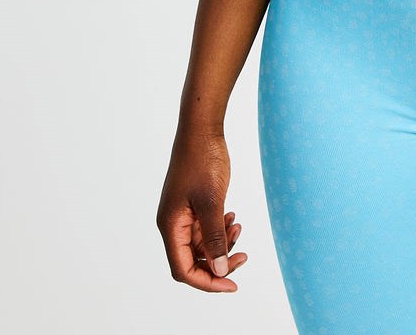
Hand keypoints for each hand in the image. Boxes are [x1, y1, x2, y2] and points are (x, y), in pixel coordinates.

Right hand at [156, 124, 247, 292]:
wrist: (201, 129)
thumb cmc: (203, 161)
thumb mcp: (212, 201)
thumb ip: (215, 237)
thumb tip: (219, 270)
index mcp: (171, 226)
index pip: (184, 269)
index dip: (207, 281)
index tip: (232, 285)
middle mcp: (173, 224)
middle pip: (194, 260)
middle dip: (219, 261)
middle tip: (245, 256)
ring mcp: (183, 214)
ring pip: (203, 244)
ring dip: (222, 242)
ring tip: (238, 226)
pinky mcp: (193, 204)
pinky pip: (206, 227)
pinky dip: (220, 227)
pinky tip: (233, 216)